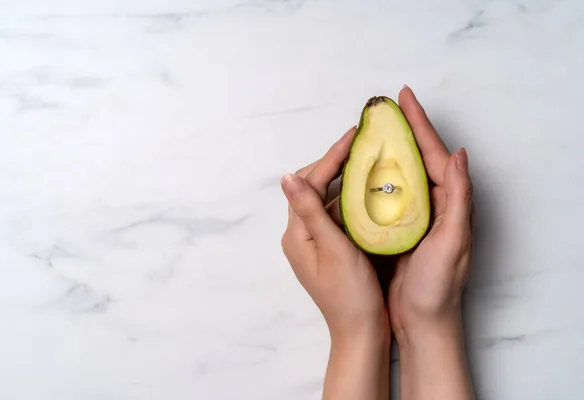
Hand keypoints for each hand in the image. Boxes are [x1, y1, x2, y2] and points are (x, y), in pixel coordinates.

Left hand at [280, 127, 389, 399]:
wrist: (359, 332)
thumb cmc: (350, 296)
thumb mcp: (333, 248)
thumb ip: (311, 211)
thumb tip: (286, 177)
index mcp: (297, 234)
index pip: (310, 183)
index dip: (331, 157)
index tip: (353, 136)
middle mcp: (300, 235)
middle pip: (312, 187)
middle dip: (334, 164)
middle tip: (360, 146)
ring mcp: (314, 242)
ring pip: (325, 200)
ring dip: (342, 180)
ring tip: (366, 162)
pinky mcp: (328, 249)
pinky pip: (335, 215)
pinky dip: (349, 200)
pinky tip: (367, 193)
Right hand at [386, 86, 474, 399]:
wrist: (423, 322)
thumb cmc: (438, 287)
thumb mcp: (453, 242)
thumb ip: (459, 199)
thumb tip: (459, 154)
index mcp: (450, 203)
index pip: (433, 153)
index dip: (418, 124)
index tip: (403, 97)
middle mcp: (434, 205)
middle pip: (415, 158)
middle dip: (400, 130)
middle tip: (381, 108)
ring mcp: (414, 216)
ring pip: (398, 174)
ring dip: (384, 151)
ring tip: (367, 131)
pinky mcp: (397, 229)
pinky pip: (384, 196)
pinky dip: (373, 179)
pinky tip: (359, 172)